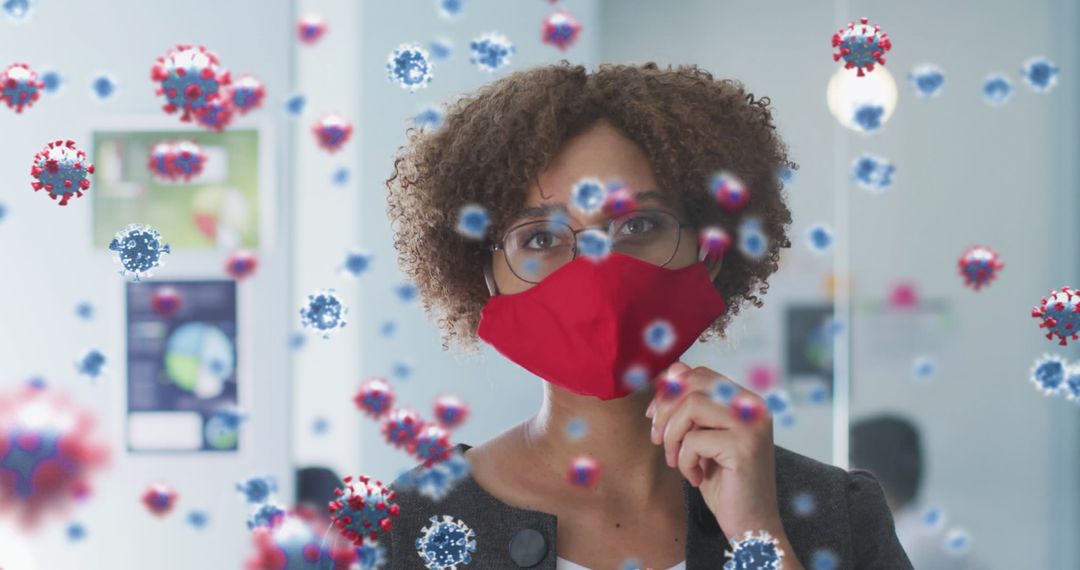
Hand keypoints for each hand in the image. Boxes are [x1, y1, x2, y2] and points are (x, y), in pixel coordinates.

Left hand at [645, 362, 784, 540]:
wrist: (752, 523)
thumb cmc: (726, 482)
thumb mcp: (703, 437)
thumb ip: (692, 407)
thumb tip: (672, 372)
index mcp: (746, 401)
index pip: (700, 374)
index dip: (670, 390)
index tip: (654, 416)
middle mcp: (753, 407)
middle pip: (694, 384)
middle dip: (665, 410)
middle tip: (658, 439)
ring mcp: (751, 425)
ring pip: (691, 406)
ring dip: (673, 435)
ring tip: (676, 460)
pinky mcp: (744, 447)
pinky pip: (694, 440)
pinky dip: (685, 460)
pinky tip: (696, 477)